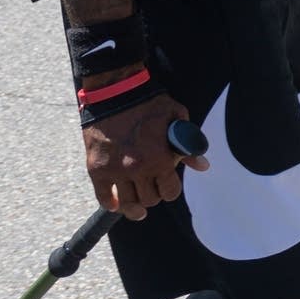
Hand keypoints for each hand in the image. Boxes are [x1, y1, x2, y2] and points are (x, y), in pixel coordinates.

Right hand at [82, 91, 207, 220]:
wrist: (115, 92)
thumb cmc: (149, 103)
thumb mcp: (177, 118)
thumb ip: (189, 144)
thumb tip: (202, 165)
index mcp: (161, 159)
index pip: (170, 192)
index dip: (170, 190)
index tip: (167, 185)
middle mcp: (138, 169)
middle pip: (149, 200)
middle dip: (153, 194)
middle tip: (151, 187)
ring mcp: (115, 171)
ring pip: (127, 203)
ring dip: (134, 206)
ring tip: (136, 206)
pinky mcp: (96, 168)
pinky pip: (103, 197)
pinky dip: (110, 203)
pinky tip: (116, 202)